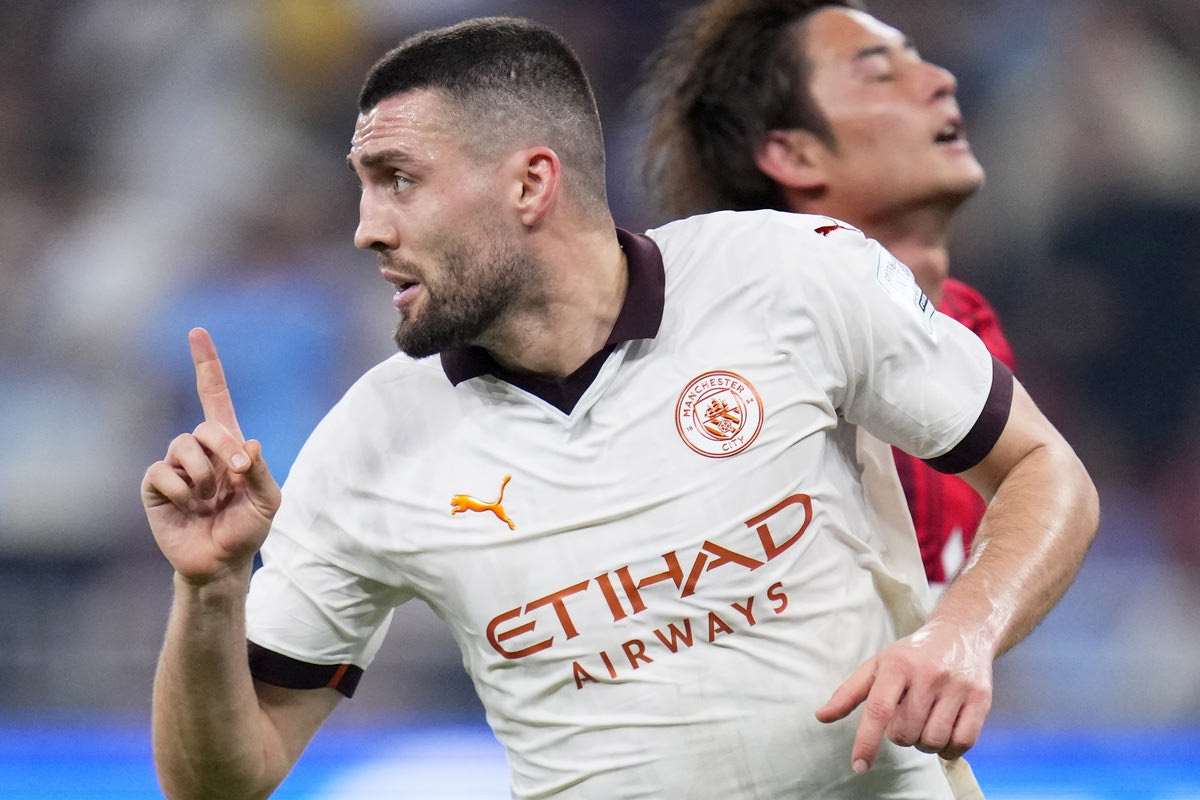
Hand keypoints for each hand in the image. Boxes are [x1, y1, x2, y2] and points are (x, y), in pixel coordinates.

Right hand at [141, 328, 281, 584]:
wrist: (221, 563)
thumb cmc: (247, 528)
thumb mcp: (268, 500)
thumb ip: (261, 471)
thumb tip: (249, 443)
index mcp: (228, 445)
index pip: (214, 396)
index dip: (206, 365)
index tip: (197, 332)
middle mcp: (199, 450)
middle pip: (207, 427)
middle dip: (225, 449)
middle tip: (235, 477)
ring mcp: (175, 467)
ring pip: (184, 446)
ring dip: (203, 476)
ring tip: (208, 500)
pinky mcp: (155, 487)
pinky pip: (162, 472)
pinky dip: (181, 490)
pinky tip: (189, 506)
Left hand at [815, 619, 992, 772]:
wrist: (962, 633)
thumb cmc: (914, 654)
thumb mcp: (878, 664)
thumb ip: (849, 693)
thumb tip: (822, 716)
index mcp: (897, 665)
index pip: (878, 709)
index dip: (867, 741)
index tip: (859, 765)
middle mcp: (928, 674)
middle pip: (906, 732)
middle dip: (901, 734)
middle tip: (907, 715)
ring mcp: (956, 686)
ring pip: (933, 741)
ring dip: (925, 742)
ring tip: (925, 720)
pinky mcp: (981, 698)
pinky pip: (962, 743)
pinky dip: (949, 748)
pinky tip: (944, 732)